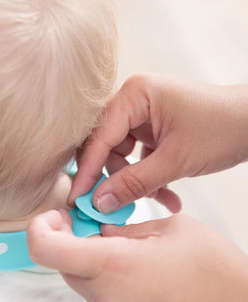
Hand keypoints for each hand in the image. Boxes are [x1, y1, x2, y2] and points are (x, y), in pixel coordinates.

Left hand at [27, 210, 247, 301]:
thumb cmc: (215, 272)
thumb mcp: (170, 229)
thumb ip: (125, 228)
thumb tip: (101, 230)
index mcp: (114, 266)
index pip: (46, 249)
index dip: (41, 227)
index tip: (58, 214)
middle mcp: (106, 296)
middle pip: (61, 262)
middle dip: (67, 237)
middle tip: (90, 220)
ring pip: (78, 276)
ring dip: (85, 254)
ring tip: (115, 239)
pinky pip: (97, 292)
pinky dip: (100, 271)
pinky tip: (128, 260)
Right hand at [68, 74, 247, 212]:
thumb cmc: (224, 129)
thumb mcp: (176, 161)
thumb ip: (134, 183)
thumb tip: (100, 203)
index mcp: (135, 95)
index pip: (99, 137)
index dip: (87, 171)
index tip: (77, 199)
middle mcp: (133, 101)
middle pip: (106, 146)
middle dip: (115, 178)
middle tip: (114, 206)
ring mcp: (142, 115)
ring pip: (121, 156)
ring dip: (136, 182)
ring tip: (161, 199)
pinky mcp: (151, 129)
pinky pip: (137, 157)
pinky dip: (147, 177)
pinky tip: (166, 194)